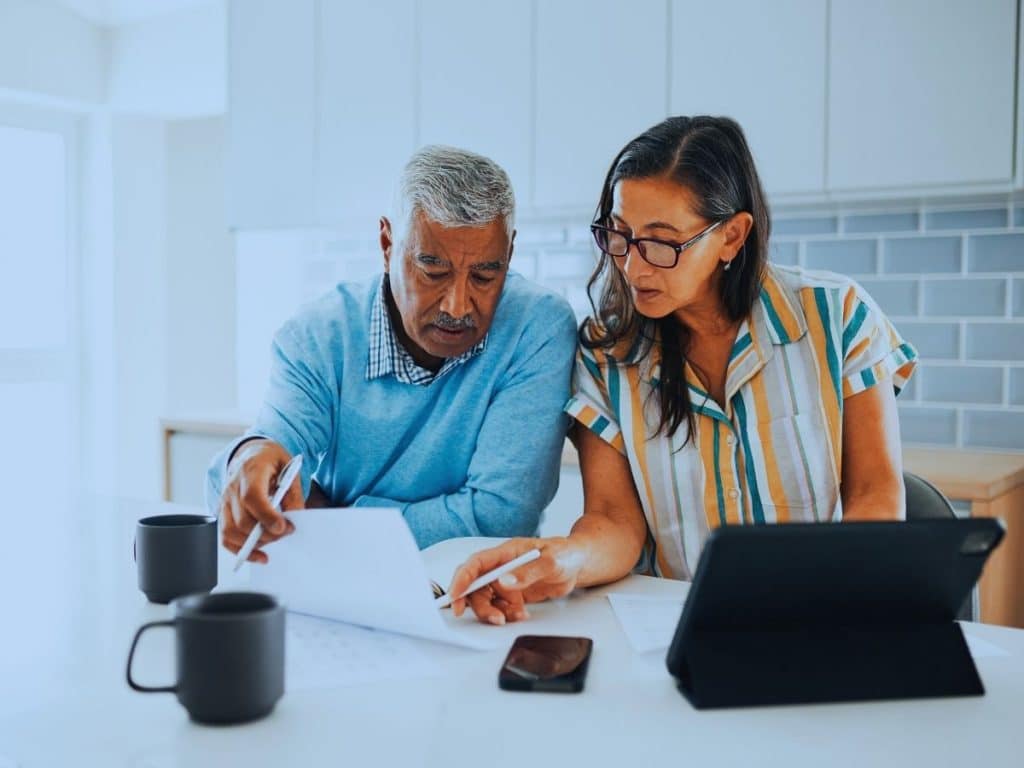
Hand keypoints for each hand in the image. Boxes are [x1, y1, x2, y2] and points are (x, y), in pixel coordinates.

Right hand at [219, 439, 302, 562]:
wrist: (252, 454)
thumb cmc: (271, 461)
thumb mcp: (290, 469)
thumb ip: (293, 493)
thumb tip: (295, 518)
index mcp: (251, 471)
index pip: (251, 497)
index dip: (266, 516)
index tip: (283, 527)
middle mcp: (232, 486)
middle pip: (242, 519)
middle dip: (266, 533)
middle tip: (286, 532)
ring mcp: (225, 500)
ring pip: (231, 531)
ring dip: (254, 544)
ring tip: (274, 541)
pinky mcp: (223, 512)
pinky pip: (225, 537)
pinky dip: (240, 550)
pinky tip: (258, 554)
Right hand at [448, 537, 585, 624]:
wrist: (578, 564)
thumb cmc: (565, 554)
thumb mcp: (551, 561)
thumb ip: (527, 572)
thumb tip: (503, 581)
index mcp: (506, 552)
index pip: (476, 564)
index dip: (462, 579)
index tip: (455, 596)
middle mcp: (501, 566)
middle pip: (476, 587)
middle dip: (479, 605)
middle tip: (494, 618)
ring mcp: (506, 581)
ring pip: (486, 600)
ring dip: (496, 612)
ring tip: (517, 615)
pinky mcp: (512, 594)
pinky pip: (500, 607)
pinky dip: (507, 614)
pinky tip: (522, 613)